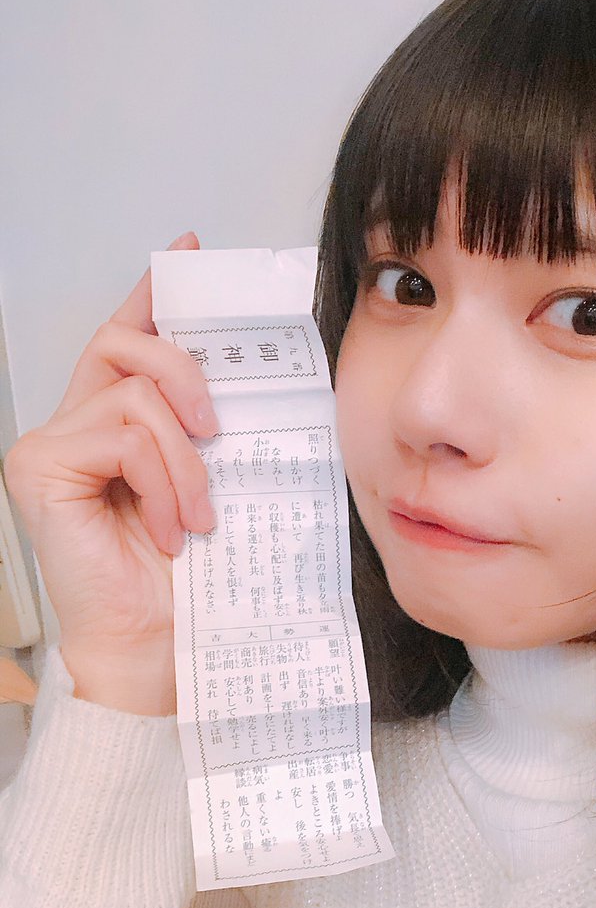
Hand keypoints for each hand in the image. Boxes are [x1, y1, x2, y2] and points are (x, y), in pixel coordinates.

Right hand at [5, 232, 215, 713]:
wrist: (158, 651)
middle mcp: (74, 427)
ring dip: (186, 459)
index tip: (191, 256)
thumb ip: (209, 432)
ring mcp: (50, 446)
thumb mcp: (214, 486)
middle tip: (217, 431)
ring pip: (136, 394)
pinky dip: (162, 480)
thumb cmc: (186, 583)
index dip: (154, 294)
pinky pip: (123, 434)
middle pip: (127, 345)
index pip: (127, 341)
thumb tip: (244, 382)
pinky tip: (170, 530)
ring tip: (197, 517)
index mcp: (115, 429)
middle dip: (187, 373)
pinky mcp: (39, 468)